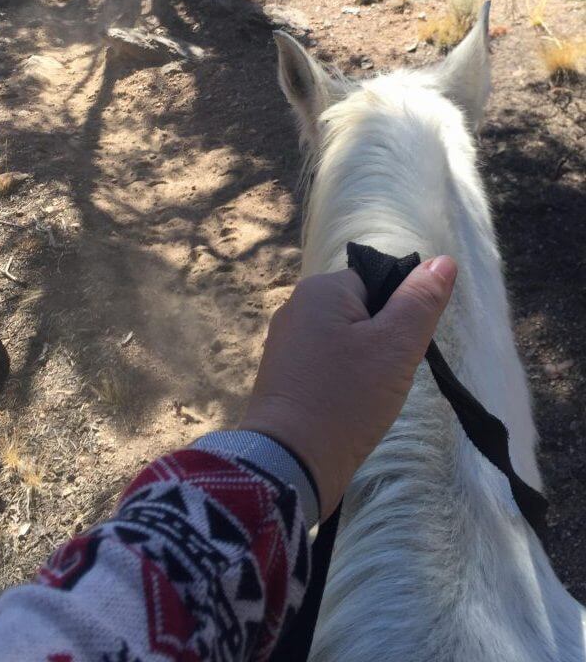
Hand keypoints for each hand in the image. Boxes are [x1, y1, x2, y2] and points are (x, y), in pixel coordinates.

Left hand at [241, 257, 456, 518]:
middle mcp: (296, 306)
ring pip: (343, 340)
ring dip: (363, 364)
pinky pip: (324, 364)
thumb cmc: (347, 398)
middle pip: (359, 311)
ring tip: (367, 396)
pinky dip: (341, 381)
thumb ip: (420, 300)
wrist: (290, 462)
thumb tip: (443, 260)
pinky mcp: (281, 374)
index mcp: (320, 289)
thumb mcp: (396, 346)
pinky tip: (347, 406)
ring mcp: (284, 342)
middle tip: (386, 377)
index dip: (397, 315)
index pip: (376, 283)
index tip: (400, 351)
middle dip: (380, 341)